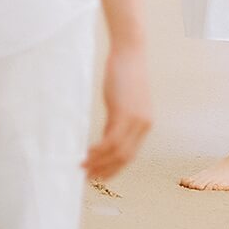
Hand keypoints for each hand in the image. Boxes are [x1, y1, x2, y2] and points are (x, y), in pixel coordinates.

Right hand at [85, 39, 151, 180]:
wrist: (129, 51)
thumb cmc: (124, 72)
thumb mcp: (122, 102)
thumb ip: (116, 121)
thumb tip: (106, 138)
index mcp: (145, 123)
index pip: (130, 155)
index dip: (114, 168)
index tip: (99, 175)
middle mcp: (143, 125)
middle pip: (124, 158)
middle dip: (105, 171)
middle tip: (89, 178)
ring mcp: (135, 120)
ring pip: (117, 153)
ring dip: (99, 163)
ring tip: (83, 168)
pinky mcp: (124, 113)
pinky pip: (111, 141)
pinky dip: (98, 151)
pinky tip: (87, 154)